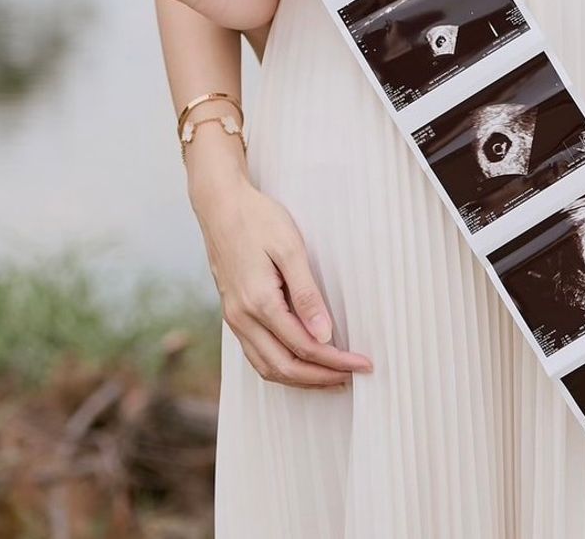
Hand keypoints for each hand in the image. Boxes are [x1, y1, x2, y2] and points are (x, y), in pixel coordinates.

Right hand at [190, 157, 372, 388]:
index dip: (336, 361)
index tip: (363, 364)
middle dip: (321, 377)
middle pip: (284, 367)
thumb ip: (307, 293)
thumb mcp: (290, 249)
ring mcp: (234, 319)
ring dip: (301, 378)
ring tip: (332, 377)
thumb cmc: (259, 220)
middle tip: (354, 376)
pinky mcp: (233, 315)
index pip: (304, 347)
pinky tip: (301, 362)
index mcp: (258, 303)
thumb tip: (325, 335)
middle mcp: (242, 319)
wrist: (220, 206)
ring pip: (267, 368)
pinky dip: (281, 367)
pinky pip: (257, 355)